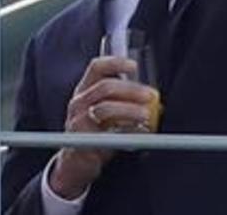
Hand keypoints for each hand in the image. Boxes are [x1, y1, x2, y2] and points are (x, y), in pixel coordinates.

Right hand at [48, 56, 156, 199]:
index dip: (115, 63)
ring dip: (130, 110)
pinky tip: (141, 133)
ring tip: (147, 115)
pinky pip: (109, 133)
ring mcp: (78, 121)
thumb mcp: (102, 110)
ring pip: (106, 108)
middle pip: (105, 87)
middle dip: (131, 90)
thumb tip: (150, 93)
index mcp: (84, 90)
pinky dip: (129, 132)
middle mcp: (78, 102)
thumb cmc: (95, 132)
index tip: (134, 66)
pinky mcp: (84, 140)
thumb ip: (119, 99)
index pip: (96, 67)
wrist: (76, 163)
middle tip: (150, 95)